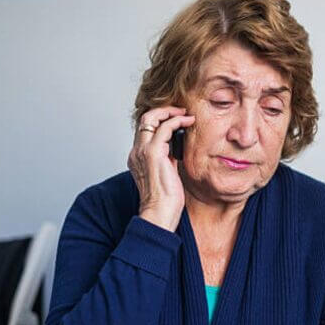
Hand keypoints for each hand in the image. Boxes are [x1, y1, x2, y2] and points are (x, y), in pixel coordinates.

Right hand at [127, 106, 194, 231]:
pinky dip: (177, 121)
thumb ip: (168, 160)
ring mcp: (143, 152)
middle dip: (164, 111)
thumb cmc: (165, 201)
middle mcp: (136, 152)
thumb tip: (177, 149)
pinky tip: (188, 122)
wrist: (159, 214)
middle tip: (181, 111)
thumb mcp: (167, 174)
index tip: (176, 119)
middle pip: (144, 119)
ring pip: (151, 118)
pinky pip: (165, 128)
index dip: (160, 120)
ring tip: (186, 115)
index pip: (144, 130)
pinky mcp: (153, 153)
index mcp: (138, 158)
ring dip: (171, 112)